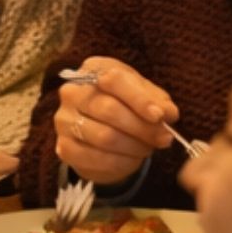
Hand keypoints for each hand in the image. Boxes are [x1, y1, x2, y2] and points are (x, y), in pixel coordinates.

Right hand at [55, 58, 179, 183]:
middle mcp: (71, 92)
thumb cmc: (126, 106)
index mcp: (92, 70)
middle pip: (109, 109)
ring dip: (134, 146)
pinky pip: (95, 158)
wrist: (101, 131)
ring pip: (104, 136)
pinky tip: (132, 159)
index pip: (113, 80)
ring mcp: (64, 120)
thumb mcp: (145, 96)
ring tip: (148, 148)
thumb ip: (158, 102)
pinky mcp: (64, 147)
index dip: (139, 99)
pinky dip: (120, 162)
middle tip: (164, 138)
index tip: (159, 116)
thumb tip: (168, 114)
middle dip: (142, 127)